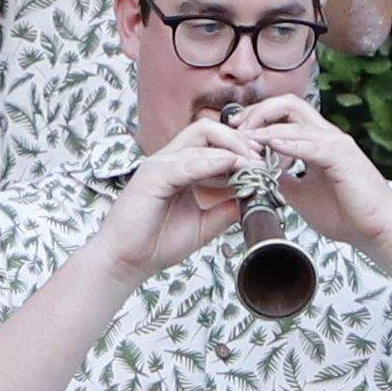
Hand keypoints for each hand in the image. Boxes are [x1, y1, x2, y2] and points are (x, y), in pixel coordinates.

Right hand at [90, 118, 249, 283]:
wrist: (127, 261)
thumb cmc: (158, 243)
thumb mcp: (205, 224)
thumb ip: (227, 208)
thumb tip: (255, 197)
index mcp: (180, 167)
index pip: (213, 141)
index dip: (241, 147)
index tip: (264, 163)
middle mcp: (169, 160)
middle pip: (208, 129)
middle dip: (239, 139)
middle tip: (261, 158)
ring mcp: (159, 164)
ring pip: (200, 137)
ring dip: (232, 148)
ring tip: (253, 164)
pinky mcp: (152, 176)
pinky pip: (186, 162)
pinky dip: (212, 162)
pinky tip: (232, 166)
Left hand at [217, 86, 391, 252]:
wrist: (376, 231)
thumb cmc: (346, 214)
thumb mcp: (302, 195)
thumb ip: (284, 180)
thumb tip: (264, 175)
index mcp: (317, 142)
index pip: (284, 114)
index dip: (257, 117)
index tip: (234, 130)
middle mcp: (327, 136)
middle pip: (289, 105)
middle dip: (257, 112)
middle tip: (234, 126)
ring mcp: (336, 144)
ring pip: (296, 121)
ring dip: (266, 128)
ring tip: (243, 137)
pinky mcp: (342, 157)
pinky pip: (311, 144)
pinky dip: (288, 142)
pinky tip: (269, 144)